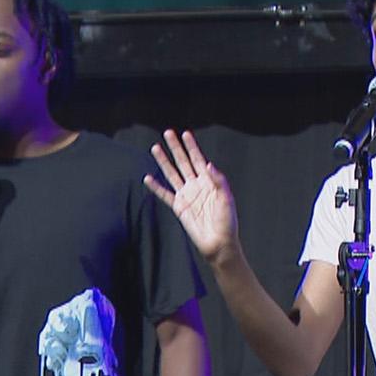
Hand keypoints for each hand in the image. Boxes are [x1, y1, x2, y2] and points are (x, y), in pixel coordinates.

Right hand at [145, 130, 239, 262]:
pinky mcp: (179, 207)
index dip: (191, 146)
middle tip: (167, 133)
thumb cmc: (227, 222)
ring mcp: (186, 195)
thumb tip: (208, 164)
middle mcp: (196, 185)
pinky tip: (148, 178)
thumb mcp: (227, 199)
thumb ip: (218, 181)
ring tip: (155, 148)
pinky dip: (156, 187)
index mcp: (209, 181)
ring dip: (164, 161)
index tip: (185, 134)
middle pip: (183, 162)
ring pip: (172, 174)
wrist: (219, 243)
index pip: (198, 159)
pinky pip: (165, 195)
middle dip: (175, 148)